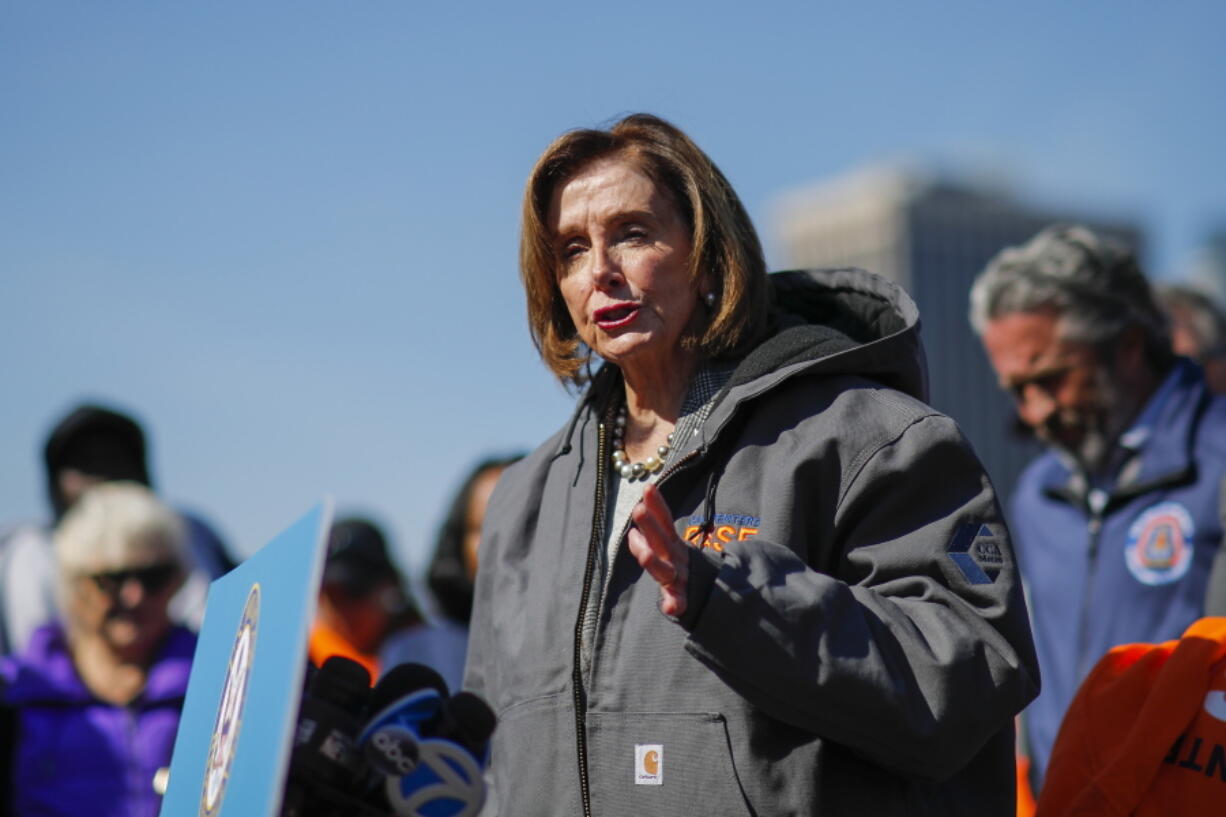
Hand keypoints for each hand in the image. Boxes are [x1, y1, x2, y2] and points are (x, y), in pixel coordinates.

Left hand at [627, 484, 688, 616]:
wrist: (717, 597)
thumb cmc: (685, 571)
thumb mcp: (672, 549)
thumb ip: (653, 535)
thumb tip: (635, 522)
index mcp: (675, 547)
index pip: (665, 522)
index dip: (657, 505)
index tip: (648, 488)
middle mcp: (677, 560)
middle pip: (662, 541)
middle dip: (650, 526)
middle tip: (638, 510)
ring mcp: (682, 581)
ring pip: (665, 571)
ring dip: (654, 562)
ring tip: (643, 554)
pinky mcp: (686, 603)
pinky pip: (680, 604)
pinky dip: (675, 605)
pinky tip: (669, 607)